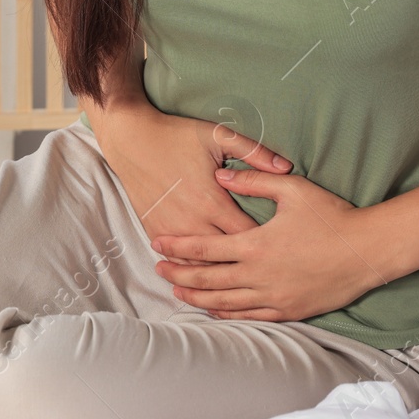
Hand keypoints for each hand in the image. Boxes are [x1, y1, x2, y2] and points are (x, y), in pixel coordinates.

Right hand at [90, 97, 294, 267]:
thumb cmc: (177, 136)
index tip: (281, 247)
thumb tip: (286, 167)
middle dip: (248, 264)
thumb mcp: (218, 136)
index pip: (249, 237)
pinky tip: (208, 277)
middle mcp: (193, 222)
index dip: (268, 244)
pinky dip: (193, 270)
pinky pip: (177, 261)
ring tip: (242, 282)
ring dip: (220, 273)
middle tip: (268, 269)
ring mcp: (172, 231)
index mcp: (213, 202)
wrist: (132, 140)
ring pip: (201, 267)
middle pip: (227, 259)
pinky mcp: (156, 232)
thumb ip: (254, 152)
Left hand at [150, 167, 396, 321]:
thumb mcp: (291, 188)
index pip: (205, 248)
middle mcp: (260, 276)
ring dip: (198, 298)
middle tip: (157, 271)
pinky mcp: (290, 310)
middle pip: (208, 280)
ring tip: (177, 293)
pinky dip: (227, 314)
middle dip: (179, 276)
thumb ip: (253, 179)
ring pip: (225, 302)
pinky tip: (215, 310)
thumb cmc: (331, 215)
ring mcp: (274, 297)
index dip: (178, 247)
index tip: (158, 244)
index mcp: (256, 245)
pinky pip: (250, 316)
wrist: (368, 250)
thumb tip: (220, 175)